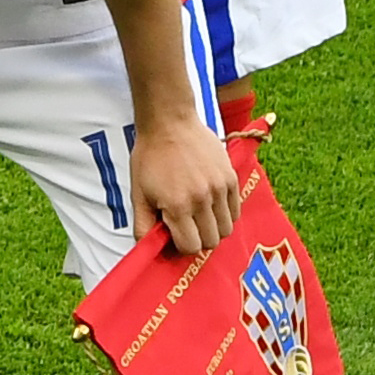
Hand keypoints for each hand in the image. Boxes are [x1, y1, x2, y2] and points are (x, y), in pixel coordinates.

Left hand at [136, 108, 240, 258]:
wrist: (169, 123)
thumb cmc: (149, 158)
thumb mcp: (138, 193)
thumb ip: (143, 225)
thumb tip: (148, 250)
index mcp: (178, 205)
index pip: (191, 247)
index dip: (180, 246)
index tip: (173, 235)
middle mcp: (203, 199)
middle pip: (212, 242)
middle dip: (197, 240)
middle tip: (185, 226)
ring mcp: (221, 188)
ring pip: (227, 229)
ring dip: (213, 229)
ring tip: (198, 215)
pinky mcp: (232, 178)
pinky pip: (236, 211)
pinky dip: (224, 215)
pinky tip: (209, 205)